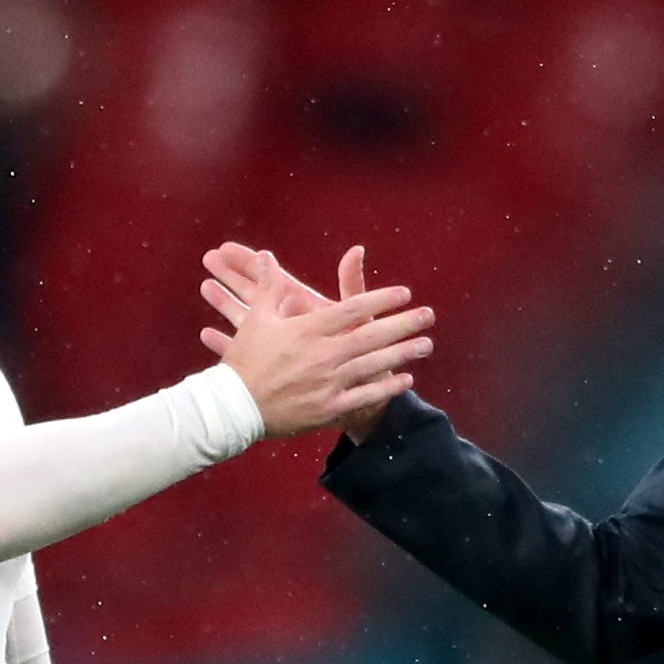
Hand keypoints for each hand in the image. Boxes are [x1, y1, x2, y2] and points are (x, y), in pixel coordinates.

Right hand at [200, 244, 428, 438]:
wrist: (234, 408)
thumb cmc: (245, 361)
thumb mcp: (256, 319)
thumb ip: (268, 286)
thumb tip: (266, 254)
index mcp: (308, 330)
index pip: (353, 309)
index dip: (381, 299)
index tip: (403, 293)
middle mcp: (323, 355)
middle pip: (372, 336)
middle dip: (403, 324)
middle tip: (429, 315)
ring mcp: (328, 383)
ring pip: (374, 365)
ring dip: (403, 354)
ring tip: (426, 344)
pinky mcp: (328, 409)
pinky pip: (364, 397)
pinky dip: (386, 388)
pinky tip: (406, 379)